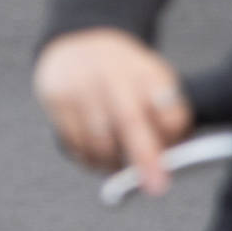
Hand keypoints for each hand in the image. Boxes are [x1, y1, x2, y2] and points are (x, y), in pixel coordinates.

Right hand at [33, 28, 191, 192]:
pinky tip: (96, 156)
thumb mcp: (153, 81)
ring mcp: (81, 85)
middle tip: (155, 187)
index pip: (166, 106)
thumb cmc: (125, 75)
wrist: (77, 43)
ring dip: (112, 162)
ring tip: (118, 165)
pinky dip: (89, 158)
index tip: (175, 154)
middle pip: (130, 121)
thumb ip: (168, 114)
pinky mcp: (57, 99)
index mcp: (145, 70)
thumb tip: (172, 157)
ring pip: (98, 139)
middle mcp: (112, 72)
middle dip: (145, 159)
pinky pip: (75, 142)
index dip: (173, 134)